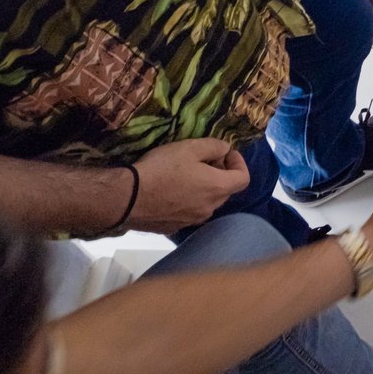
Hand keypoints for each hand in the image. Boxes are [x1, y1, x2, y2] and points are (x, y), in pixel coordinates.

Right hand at [128, 139, 249, 234]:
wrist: (128, 198)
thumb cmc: (162, 169)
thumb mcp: (190, 148)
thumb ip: (214, 147)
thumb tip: (225, 150)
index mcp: (217, 189)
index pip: (244, 179)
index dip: (239, 162)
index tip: (225, 153)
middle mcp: (209, 208)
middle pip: (226, 190)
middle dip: (221, 173)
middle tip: (204, 159)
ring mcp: (192, 221)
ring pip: (208, 202)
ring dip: (205, 187)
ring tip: (187, 173)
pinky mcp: (175, 227)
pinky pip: (190, 211)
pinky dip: (189, 199)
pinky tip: (172, 189)